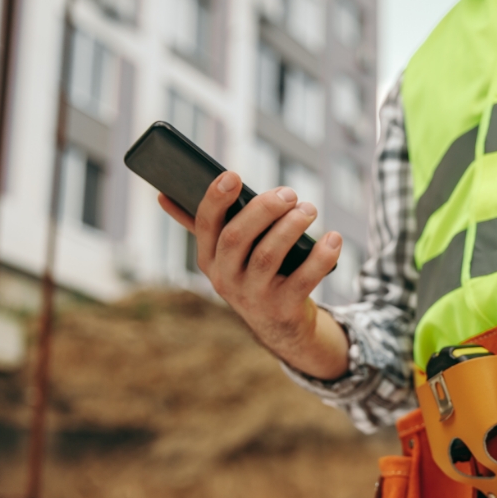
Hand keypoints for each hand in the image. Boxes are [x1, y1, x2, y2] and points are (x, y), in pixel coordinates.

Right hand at [158, 171, 350, 379]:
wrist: (280, 323)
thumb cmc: (253, 273)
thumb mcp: (227, 254)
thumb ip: (203, 225)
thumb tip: (163, 195)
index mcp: (209, 258)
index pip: (205, 224)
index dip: (216, 198)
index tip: (233, 174)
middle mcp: (226, 279)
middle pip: (237, 237)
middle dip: (263, 209)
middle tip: (290, 193)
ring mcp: (254, 296)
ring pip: (269, 255)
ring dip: (292, 226)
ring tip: (310, 209)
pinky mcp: (283, 309)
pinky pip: (304, 279)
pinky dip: (321, 256)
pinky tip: (333, 237)